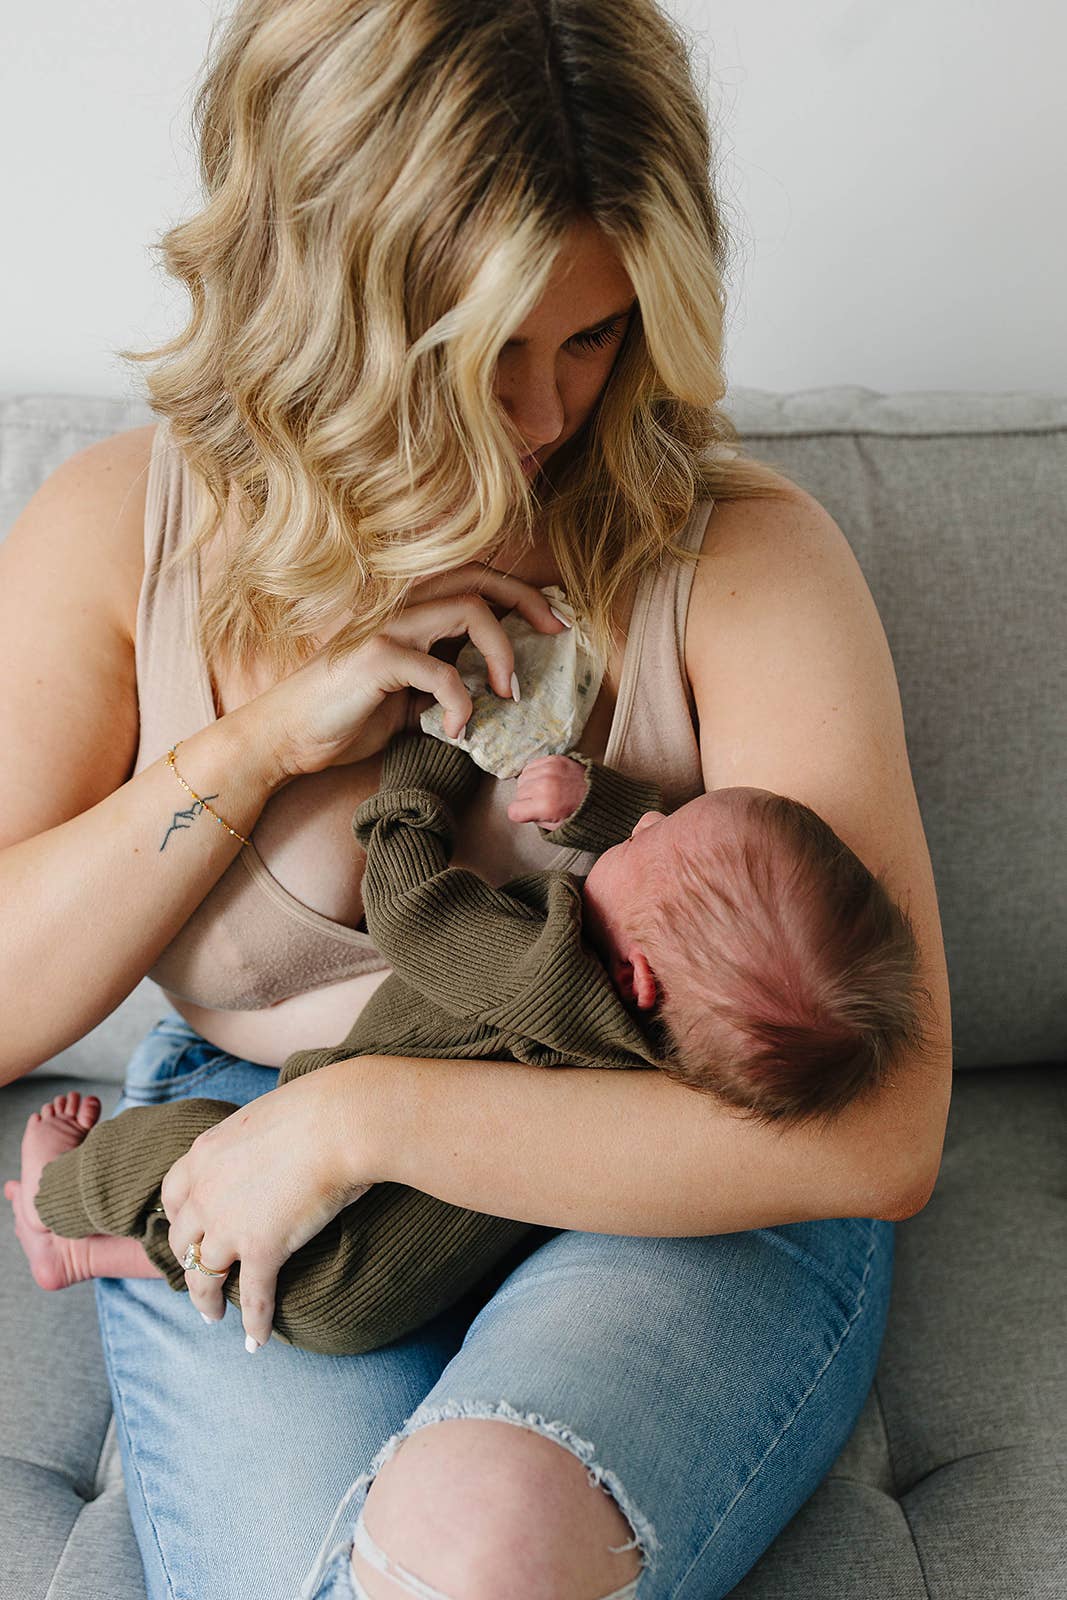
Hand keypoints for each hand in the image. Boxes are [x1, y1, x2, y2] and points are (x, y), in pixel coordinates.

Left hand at [157, 1061, 372, 1349]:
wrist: (340, 1121)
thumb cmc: (319, 1107)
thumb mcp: (269, 1115)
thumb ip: (258, 1138)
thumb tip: (281, 1144)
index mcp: (205, 1153)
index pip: (173, 1192)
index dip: (178, 1216)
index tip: (189, 1229)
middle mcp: (205, 1192)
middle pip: (181, 1240)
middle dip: (187, 1262)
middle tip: (198, 1276)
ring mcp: (229, 1225)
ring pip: (202, 1276)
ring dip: (205, 1301)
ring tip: (213, 1318)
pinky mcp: (261, 1249)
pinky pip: (252, 1297)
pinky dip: (253, 1323)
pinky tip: (257, 1340)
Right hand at [251, 564, 567, 779]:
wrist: (287, 736)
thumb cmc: (346, 715)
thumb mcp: (409, 697)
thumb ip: (446, 682)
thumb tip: (497, 693)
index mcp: (410, 611)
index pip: (474, 579)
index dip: (520, 593)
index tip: (553, 624)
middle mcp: (399, 606)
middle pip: (479, 578)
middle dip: (527, 601)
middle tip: (556, 635)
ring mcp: (387, 626)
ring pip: (469, 609)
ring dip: (503, 652)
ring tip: (509, 693)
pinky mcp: (376, 658)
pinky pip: (441, 671)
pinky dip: (462, 702)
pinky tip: (460, 729)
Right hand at [507, 754, 587, 828]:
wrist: (600, 794)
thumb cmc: (581, 811)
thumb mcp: (556, 826)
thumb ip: (535, 819)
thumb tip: (523, 811)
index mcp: (546, 806)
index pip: (514, 810)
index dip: (520, 814)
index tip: (527, 813)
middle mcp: (545, 786)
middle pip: (518, 793)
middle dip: (527, 800)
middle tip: (542, 803)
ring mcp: (550, 770)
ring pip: (523, 778)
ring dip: (530, 785)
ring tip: (545, 791)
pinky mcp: (554, 760)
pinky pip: (532, 766)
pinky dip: (536, 773)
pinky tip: (546, 780)